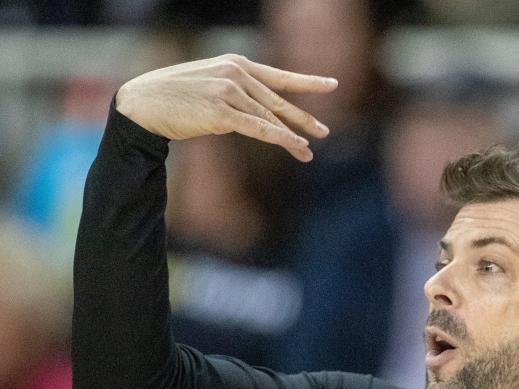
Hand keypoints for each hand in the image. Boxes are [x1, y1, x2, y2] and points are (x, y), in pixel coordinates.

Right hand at [115, 53, 337, 161]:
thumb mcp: (210, 85)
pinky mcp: (222, 112)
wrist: (143, 101)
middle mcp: (237, 74)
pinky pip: (259, 129)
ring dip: (292, 137)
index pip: (279, 76)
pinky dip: (280, 139)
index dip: (308, 81)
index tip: (332, 85)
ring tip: (308, 152)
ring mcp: (230, 91)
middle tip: (324, 132)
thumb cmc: (173, 96)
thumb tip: (257, 113)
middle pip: (279, 101)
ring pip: (271, 119)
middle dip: (304, 119)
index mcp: (236, 64)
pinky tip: (295, 147)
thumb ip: (236, 94)